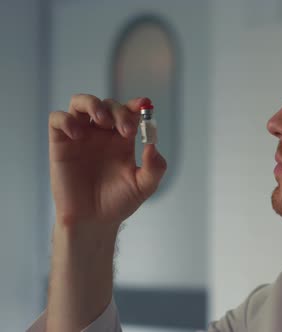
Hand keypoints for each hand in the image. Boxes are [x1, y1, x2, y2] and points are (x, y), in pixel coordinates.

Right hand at [48, 94, 166, 226]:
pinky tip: (78, 134)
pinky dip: (66, 119)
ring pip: (80, 103)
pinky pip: (57, 119)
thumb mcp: (144, 186)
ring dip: (92, 104)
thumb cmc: (118, 202)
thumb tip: (152, 146)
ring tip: (102, 121)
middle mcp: (102, 134)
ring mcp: (80, 136)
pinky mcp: (60, 143)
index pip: (129, 112)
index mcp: (122, 139)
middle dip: (119, 111)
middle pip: (108, 105)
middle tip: (127, 130)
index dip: (136, 105)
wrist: (93, 221)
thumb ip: (154, 168)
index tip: (144, 105)